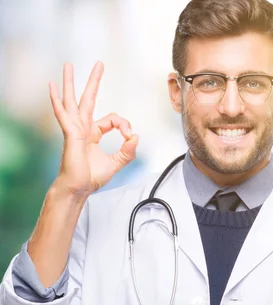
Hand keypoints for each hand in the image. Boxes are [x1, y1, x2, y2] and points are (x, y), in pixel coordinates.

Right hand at [49, 62, 138, 195]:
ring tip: (67, 65)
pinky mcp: (70, 134)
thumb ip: (128, 150)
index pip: (113, 119)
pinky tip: (51, 87)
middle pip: (88, 98)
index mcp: (93, 133)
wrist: (79, 189)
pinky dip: (57, 100)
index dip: (124, 125)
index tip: (129, 136)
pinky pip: (63, 114)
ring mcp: (74, 129)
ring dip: (70, 82)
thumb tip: (136, 136)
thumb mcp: (117, 162)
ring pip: (72, 100)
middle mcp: (82, 128)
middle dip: (94, 81)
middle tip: (99, 64)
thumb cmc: (91, 177)